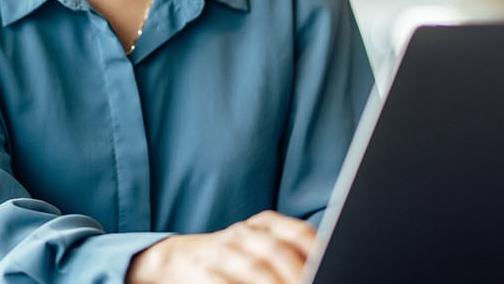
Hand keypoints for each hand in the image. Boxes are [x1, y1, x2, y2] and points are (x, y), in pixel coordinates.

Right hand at [126, 210, 316, 283]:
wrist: (174, 258)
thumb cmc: (230, 259)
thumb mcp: (259, 247)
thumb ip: (289, 253)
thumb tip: (321, 267)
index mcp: (263, 225)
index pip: (296, 231)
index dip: (314, 248)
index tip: (328, 265)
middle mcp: (242, 234)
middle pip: (276, 250)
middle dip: (297, 273)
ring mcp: (220, 251)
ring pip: (252, 267)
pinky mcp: (201, 270)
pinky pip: (222, 281)